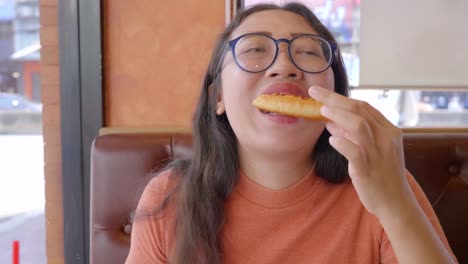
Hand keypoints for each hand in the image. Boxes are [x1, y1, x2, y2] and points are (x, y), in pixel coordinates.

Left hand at [308, 86, 416, 218]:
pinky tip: (331, 139)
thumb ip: (354, 134)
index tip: (322, 92)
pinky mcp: (368, 170)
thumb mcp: (372, 150)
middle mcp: (385, 139)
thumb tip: (331, 122)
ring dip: (339, 116)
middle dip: (335, 99)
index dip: (341, 97)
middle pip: (359, 111)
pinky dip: (342, 143)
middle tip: (315, 92)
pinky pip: (355, 152)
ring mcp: (377, 154)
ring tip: (322, 110)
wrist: (395, 203)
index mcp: (389, 130)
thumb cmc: (382, 174)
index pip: (364, 106)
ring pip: (359, 126)